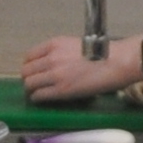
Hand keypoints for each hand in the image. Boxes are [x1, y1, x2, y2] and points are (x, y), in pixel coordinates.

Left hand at [19, 34, 139, 102]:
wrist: (116, 62)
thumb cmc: (102, 53)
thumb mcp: (75, 45)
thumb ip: (60, 52)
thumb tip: (51, 63)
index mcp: (54, 44)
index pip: (29, 56)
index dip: (30, 66)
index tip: (34, 71)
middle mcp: (51, 58)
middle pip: (26, 71)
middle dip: (29, 78)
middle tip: (35, 84)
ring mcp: (54, 74)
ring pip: (29, 84)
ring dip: (32, 90)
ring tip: (38, 93)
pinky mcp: (61, 90)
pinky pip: (39, 95)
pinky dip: (38, 98)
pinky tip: (43, 99)